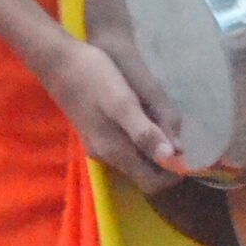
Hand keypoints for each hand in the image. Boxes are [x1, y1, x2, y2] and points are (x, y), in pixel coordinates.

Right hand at [42, 36, 184, 193]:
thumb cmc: (93, 77)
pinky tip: (147, 119)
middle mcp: (107, 156)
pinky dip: (141, 141)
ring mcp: (98, 146)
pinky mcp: (95, 134)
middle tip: (179, 138)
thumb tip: (170, 156)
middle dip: (164, 162)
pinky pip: (125, 147)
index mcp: (115, 152)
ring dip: (153, 150)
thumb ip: (144, 132)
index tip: (186, 154)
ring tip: (166, 126)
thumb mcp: (122, 103)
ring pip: (135, 160)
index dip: (172, 174)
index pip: (151, 183)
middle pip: (144, 174)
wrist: (58, 62)